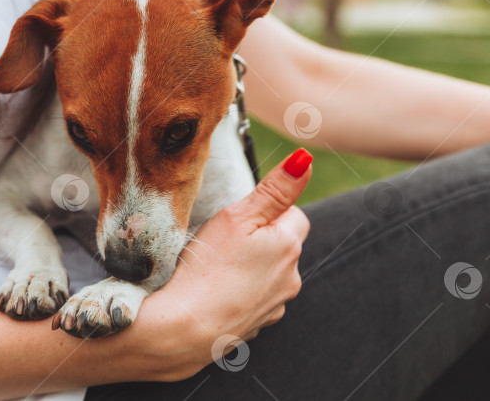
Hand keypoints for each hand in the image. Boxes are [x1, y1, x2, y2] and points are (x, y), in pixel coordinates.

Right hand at [140, 148, 311, 379]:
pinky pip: (253, 300)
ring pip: (268, 274)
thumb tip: (305, 160)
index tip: (238, 222)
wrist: (184, 330)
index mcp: (288, 246)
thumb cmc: (207, 267)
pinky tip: (214, 293)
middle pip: (281, 245)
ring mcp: (275, 306)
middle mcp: (290, 278)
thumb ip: (275, 189)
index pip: (293, 215)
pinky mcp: (257, 326)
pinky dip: (238, 295)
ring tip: (215, 270)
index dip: (265, 213)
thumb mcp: (237, 216)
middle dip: (259, 241)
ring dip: (249, 269)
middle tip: (222, 244)